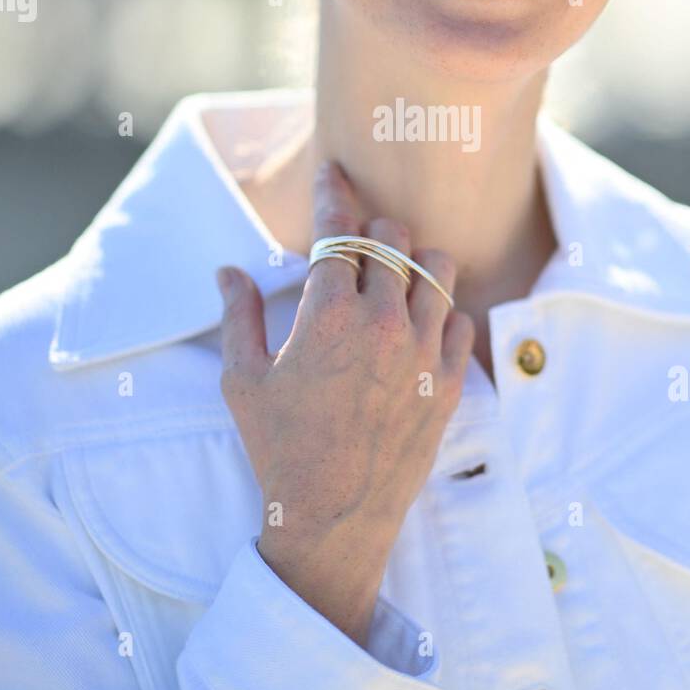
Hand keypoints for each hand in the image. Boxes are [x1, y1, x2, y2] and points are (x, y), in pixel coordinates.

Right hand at [215, 158, 474, 646]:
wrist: (334, 518)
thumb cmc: (280, 449)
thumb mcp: (243, 380)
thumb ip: (238, 316)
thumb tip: (228, 272)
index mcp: (329, 313)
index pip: (339, 228)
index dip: (333, 192)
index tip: (333, 171)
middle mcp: (384, 321)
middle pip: (393, 239)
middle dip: (373, 232)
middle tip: (357, 243)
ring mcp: (425, 350)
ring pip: (438, 268)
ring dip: (415, 262)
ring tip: (395, 276)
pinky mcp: (451, 382)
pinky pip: (461, 319)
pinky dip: (442, 310)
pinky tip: (422, 322)